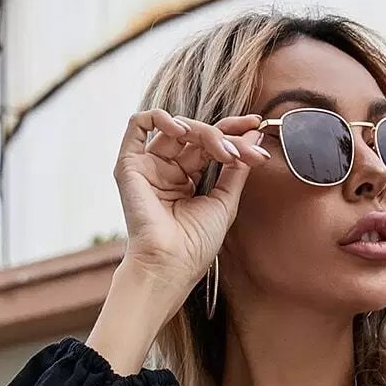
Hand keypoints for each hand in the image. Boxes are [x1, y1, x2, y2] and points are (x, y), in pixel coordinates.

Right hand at [113, 106, 270, 300]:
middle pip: (196, 135)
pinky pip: (139, 124)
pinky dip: (161, 118)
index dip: (232, 132)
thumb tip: (254, 133)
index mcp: (187, 179)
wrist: (170, 266)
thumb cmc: (195, 246)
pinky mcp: (130, 165)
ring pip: (176, 128)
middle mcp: (167, 170)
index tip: (255, 125)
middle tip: (243, 152)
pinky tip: (182, 131)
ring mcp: (149, 166)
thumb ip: (237, 167)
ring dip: (203, 132)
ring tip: (221, 150)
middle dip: (224, 137)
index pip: (209, 144)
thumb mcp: (225, 201)